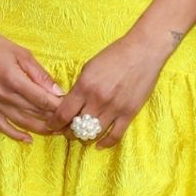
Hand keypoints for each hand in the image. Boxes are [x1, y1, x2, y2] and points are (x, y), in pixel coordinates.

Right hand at [0, 23, 64, 142]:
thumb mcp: (21, 54)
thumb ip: (40, 74)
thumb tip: (57, 91)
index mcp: (14, 80)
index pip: (42, 100)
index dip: (58, 107)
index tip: (70, 109)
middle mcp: (3, 95)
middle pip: (34, 112)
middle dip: (53, 119)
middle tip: (68, 123)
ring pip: (21, 122)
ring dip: (40, 129)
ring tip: (55, 132)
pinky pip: (2, 126)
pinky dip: (15, 134)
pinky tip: (28, 139)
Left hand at [54, 31, 166, 148]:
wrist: (143, 51)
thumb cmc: (115, 55)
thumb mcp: (89, 67)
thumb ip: (79, 87)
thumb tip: (70, 104)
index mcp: (84, 86)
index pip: (63, 113)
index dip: (55, 123)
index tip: (52, 126)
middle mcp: (98, 99)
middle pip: (77, 126)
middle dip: (69, 132)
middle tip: (67, 131)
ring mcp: (114, 108)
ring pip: (94, 133)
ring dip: (85, 138)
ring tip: (82, 136)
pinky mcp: (129, 113)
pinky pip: (115, 135)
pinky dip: (105, 143)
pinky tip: (99, 144)